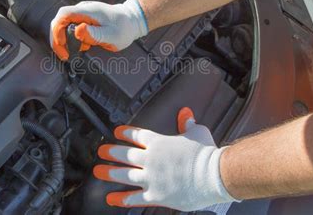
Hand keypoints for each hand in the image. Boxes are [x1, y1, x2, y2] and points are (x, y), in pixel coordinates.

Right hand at [50, 0, 148, 60]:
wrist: (132, 21)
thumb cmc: (123, 28)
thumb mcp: (111, 35)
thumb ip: (94, 34)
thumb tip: (77, 30)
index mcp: (87, 11)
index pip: (63, 15)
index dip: (57, 30)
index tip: (62, 44)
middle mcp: (82, 10)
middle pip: (59, 21)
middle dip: (57, 39)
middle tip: (64, 55)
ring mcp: (82, 14)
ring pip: (64, 26)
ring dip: (63, 41)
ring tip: (70, 54)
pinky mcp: (84, 20)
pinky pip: (71, 28)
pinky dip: (71, 40)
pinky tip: (80, 48)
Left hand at [93, 107, 237, 210]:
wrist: (214, 175)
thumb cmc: (206, 154)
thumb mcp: (197, 132)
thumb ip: (188, 123)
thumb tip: (185, 113)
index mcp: (159, 143)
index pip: (137, 135)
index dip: (125, 133)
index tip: (117, 132)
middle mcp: (151, 159)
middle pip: (125, 154)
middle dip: (111, 152)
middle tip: (101, 151)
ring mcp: (151, 178)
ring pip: (125, 175)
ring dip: (110, 172)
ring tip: (98, 171)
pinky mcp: (156, 195)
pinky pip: (134, 198)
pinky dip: (122, 199)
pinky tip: (111, 198)